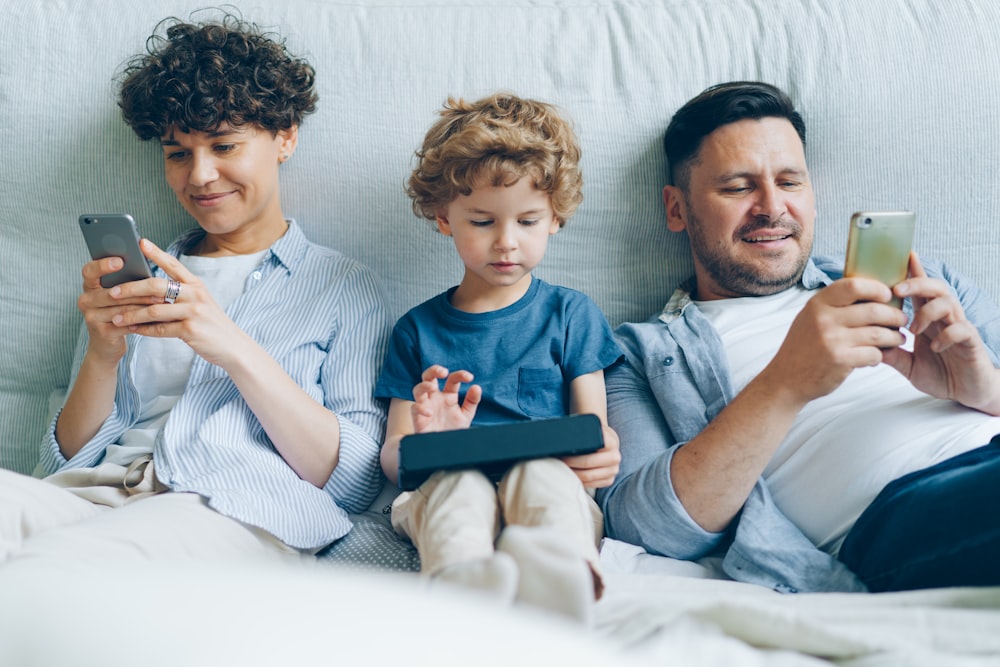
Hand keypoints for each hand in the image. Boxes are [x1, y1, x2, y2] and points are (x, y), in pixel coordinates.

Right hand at [77, 255, 164, 362]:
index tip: (120, 260)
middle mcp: (85, 300)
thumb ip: (126, 281)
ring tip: (163, 301)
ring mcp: (91, 317)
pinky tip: (157, 318)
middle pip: (112, 292)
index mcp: (89, 286)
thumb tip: (148, 263)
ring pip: (121, 308)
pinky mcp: (102, 332)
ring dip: (144, 304)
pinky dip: (143, 320)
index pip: (90, 271)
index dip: (103, 265)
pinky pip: (125, 323)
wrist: (107, 344)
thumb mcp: (119, 295)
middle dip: (138, 289)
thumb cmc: (119, 312)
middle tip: (159, 285)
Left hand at [104, 239, 249, 366]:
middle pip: (157, 286)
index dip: (156, 253)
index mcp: (196, 284)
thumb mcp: (200, 303)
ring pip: (154, 309)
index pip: (173, 264)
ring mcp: (194, 312)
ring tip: (115, 318)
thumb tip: (148, 289)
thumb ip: (179, 294)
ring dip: (132, 314)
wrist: (233, 346)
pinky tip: (132, 330)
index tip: (139, 243)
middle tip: (112, 292)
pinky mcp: (190, 330)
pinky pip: (160, 329)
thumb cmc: (211, 324)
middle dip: (131, 288)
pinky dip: (143, 330)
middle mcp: (196, 294)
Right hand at [410, 365, 481, 432]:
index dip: (460, 375)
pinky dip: (421, 408)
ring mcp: (425, 406)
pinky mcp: (418, 418)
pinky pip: (414, 408)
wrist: (444, 448)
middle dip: (434, 370)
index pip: (452, 379)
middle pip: (429, 377)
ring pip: (418, 389)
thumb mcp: (466, 415)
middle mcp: (435, 398)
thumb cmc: (453, 429)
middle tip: (444, 372)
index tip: (470, 377)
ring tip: (432, 387)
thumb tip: (477, 387)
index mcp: (448, 395)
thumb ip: (471, 401)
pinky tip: (430, 413)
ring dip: (424, 385)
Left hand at [562, 425, 619, 487]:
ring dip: (573, 474)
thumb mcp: (592, 429)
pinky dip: (579, 481)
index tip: (561, 452)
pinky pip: (592, 484)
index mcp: (611, 441)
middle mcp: (615, 457)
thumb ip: (582, 431)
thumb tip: (561, 434)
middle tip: (558, 461)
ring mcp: (613, 470)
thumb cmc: (595, 435)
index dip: (574, 452)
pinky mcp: (609, 480)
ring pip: (588, 476)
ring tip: (562, 469)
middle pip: (587, 463)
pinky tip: (571, 476)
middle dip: (570, 463)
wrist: (608, 443)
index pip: (590, 448)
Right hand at [760, 277, 908, 404]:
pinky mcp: (840, 360)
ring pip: (878, 334)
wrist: (787, 379)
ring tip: (897, 338)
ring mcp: (832, 340)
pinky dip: (880, 355)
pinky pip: (874, 354)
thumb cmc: (803, 346)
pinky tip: (876, 356)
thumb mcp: (810, 317)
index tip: (887, 295)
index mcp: (818, 304)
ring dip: (894, 337)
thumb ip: (834, 304)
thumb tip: (870, 291)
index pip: (853, 285)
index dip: (876, 288)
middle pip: (873, 310)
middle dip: (894, 316)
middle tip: (902, 320)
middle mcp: (824, 319)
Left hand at [882, 253, 999, 413]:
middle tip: (896, 290)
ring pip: (948, 302)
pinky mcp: (971, 342)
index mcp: (929, 319)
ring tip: (914, 330)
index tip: (903, 255)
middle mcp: (944, 318)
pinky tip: (934, 348)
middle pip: (935, 288)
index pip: (920, 290)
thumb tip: (866, 345)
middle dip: (916, 283)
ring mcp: (959, 327)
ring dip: (926, 312)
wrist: (968, 392)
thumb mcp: (909, 365)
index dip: (913, 272)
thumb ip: (891, 355)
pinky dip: (946, 335)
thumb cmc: (941, 374)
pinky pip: (961, 328)